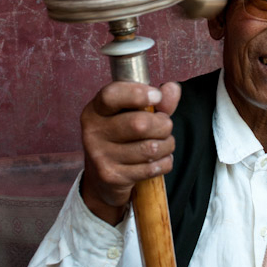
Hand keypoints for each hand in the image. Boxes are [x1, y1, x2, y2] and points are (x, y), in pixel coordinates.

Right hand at [79, 81, 180, 224]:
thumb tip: (172, 89)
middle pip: (140, 124)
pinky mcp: (112, 176)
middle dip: (164, 125)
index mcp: (96, 110)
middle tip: (164, 127)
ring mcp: (100, 156)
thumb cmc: (124, 137)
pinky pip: (153, 167)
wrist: (103, 177)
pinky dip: (164, 162)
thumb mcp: (136, 114)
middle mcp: (94, 132)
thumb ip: (157, 101)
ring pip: (151, 148)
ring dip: (167, 145)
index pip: (111, 96)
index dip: (138, 94)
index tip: (157, 96)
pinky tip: (157, 160)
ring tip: (162, 144)